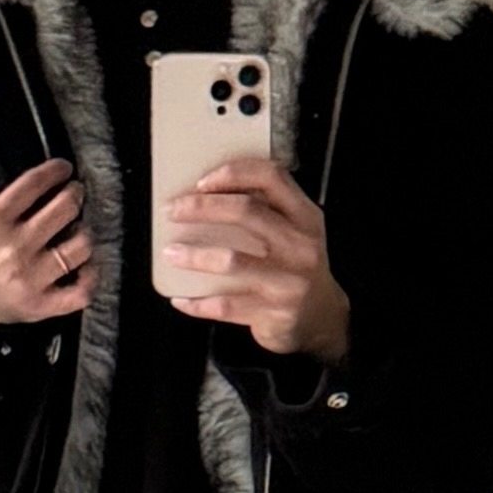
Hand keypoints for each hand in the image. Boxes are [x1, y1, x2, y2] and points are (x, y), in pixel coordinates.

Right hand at [0, 156, 96, 358]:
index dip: (55, 170)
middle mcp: (14, 249)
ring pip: (79, 247)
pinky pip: (80, 291)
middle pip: (63, 209)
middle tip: (75, 194)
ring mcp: (30, 278)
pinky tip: (86, 266)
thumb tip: (25, 194)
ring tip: (79, 229)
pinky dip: (90, 277)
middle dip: (74, 195)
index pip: (33, 184)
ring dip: (84, 233)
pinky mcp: (40, 305)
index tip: (63, 169)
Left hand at [162, 158, 350, 362]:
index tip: (202, 181)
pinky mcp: (273, 312)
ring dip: (194, 255)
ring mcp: (288, 281)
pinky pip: (226, 305)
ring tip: (171, 253)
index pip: (271, 177)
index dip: (234, 173)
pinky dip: (198, 303)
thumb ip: (269, 211)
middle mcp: (300, 245)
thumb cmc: (296, 269)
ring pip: (232, 260)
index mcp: (305, 217)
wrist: (322, 320)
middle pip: (246, 211)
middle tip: (174, 211)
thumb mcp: (297, 233)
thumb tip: (210, 194)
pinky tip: (181, 300)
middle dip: (202, 208)